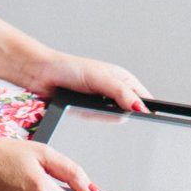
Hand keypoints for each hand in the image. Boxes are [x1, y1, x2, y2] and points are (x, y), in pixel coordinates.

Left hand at [23, 52, 151, 113]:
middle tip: (114, 112)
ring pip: (113, 119)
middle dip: (125, 115)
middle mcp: (115, 90)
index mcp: (123, 78)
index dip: (147, 110)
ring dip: (105, 118)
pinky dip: (93, 121)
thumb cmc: (69, 68)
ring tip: (94, 107)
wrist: (41, 74)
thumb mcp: (100, 78)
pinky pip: (98, 122)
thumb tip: (139, 107)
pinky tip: (85, 113)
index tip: (149, 121)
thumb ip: (121, 92)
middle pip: (130, 111)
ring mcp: (102, 102)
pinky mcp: (89, 112)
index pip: (143, 98)